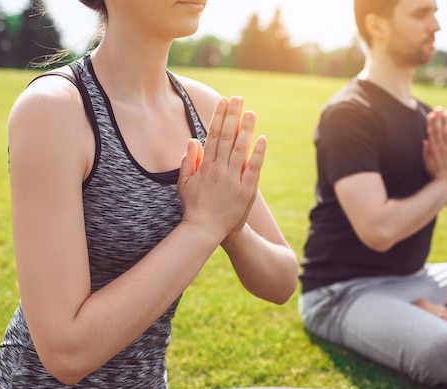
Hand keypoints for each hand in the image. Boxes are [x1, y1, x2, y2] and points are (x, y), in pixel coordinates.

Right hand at [178, 96, 265, 240]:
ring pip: (240, 149)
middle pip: (227, 137)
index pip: (213, 135)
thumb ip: (188, 161)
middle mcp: (219, 170)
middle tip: (239, 99)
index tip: (224, 101)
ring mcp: (233, 181)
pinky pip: (253, 169)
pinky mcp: (246, 191)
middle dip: (233, 116)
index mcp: (205, 167)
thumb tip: (192, 140)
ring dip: (246, 129)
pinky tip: (262, 138)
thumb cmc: (194, 207)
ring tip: (251, 112)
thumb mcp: (184, 183)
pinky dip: (257, 153)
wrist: (205, 231)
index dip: (219, 117)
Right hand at [423, 107, 446, 188]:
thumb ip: (426, 153)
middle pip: (440, 131)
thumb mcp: (428, 165)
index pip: (432, 134)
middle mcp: (443, 149)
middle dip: (439, 119)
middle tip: (439, 108)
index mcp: (434, 151)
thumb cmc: (437, 176)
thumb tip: (425, 141)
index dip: (431, 123)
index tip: (431, 114)